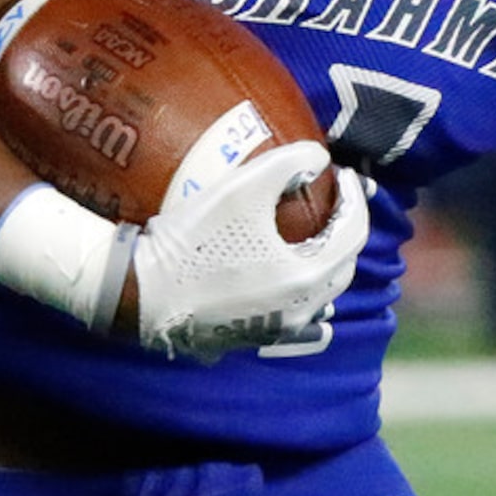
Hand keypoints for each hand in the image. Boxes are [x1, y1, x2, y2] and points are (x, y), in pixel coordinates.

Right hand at [132, 141, 369, 360]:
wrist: (140, 293)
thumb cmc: (193, 239)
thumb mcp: (242, 187)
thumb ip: (289, 162)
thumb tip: (319, 157)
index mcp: (306, 277)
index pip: (354, 234)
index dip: (354, 199)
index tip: (342, 175)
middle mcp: (299, 312)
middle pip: (342, 267)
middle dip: (344, 231)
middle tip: (330, 201)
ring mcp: (275, 330)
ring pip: (319, 296)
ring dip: (323, 263)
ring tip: (308, 235)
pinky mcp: (250, 338)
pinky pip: (292, 314)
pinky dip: (297, 288)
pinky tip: (279, 269)